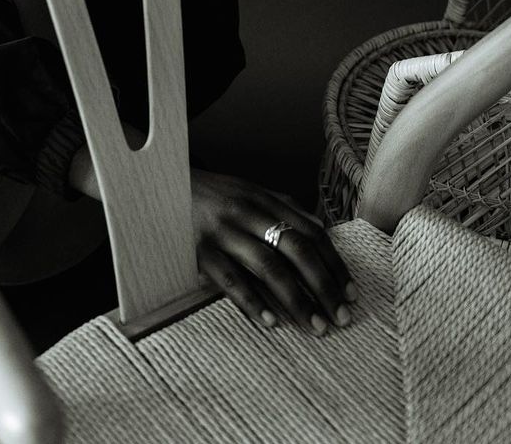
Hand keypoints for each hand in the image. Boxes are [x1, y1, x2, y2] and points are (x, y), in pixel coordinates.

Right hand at [190, 169, 356, 334]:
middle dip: (324, 285)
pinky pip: (231, 280)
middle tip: (341, 317)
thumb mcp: (247, 190)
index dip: (334, 263)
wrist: (160, 184)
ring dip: (297, 299)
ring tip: (316, 326)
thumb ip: (282, 206)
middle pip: (295, 249)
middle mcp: (246, 212)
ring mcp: (223, 232)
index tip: (351, 292)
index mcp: (262, 198)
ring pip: (268, 266)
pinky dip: (254, 302)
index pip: (309, 232)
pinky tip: (272, 322)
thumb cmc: (209, 193)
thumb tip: (320, 228)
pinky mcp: (200, 251)